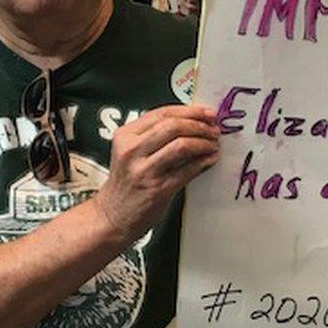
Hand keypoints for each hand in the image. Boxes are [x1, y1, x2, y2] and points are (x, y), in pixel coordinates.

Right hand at [94, 105, 219, 241]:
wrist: (113, 215)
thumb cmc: (127, 182)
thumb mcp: (131, 151)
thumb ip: (155, 135)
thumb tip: (193, 122)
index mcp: (125, 135)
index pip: (162, 113)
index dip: (190, 111)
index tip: (207, 113)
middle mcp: (132, 150)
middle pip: (173, 126)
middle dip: (199, 125)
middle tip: (213, 129)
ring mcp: (144, 170)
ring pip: (181, 145)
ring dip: (204, 143)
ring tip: (213, 144)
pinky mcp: (158, 189)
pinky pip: (187, 170)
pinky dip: (203, 162)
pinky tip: (210, 160)